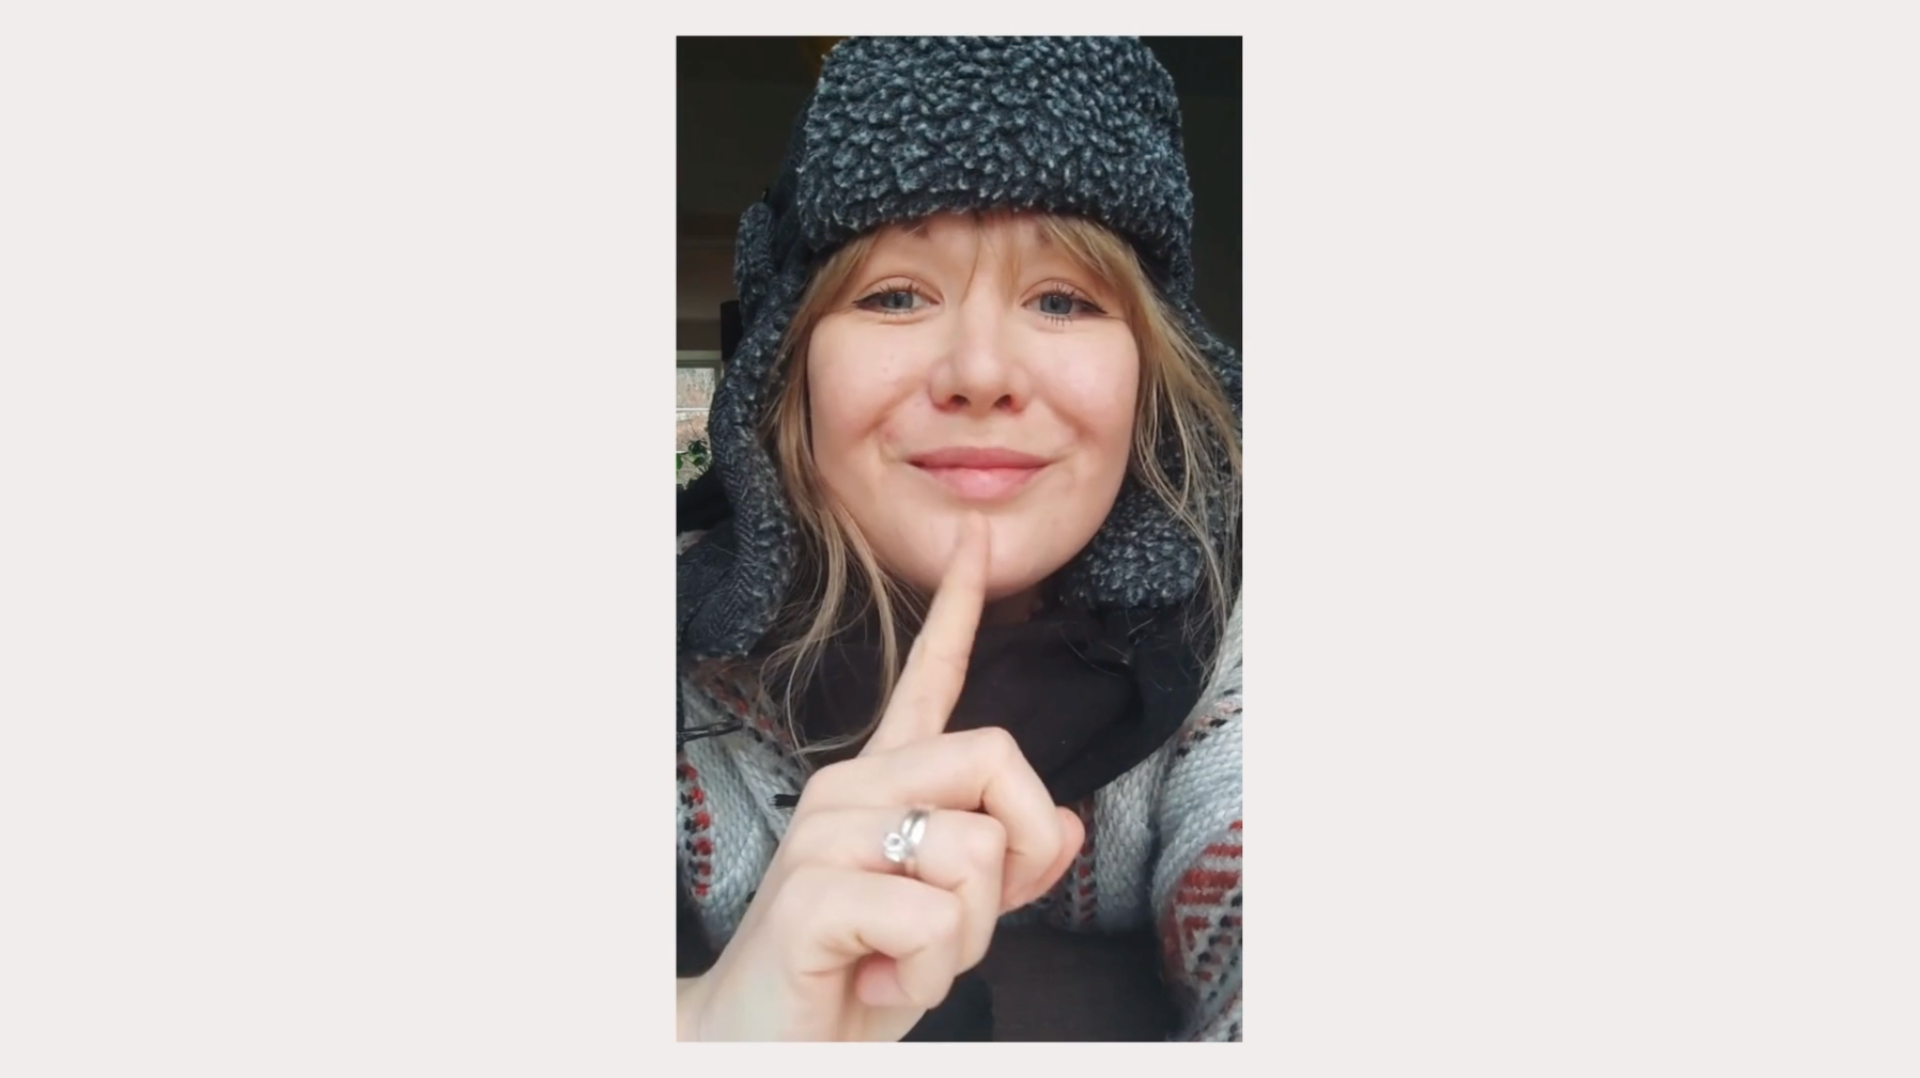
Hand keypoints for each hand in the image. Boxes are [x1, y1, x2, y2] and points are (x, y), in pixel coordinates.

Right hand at [679, 514, 1084, 1040]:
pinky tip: (875, 980)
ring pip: (974, 851)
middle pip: (996, 758)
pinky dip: (927, 971)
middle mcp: (851, 789)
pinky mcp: (813, 891)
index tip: (976, 540)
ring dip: (965, 938)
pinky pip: (933, 915)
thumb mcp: (949, 924)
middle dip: (1019, 854)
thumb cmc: (849, 981)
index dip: (957, 611)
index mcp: (880, 786)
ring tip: (903, 960)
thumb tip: (1065, 823)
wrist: (758, 1048)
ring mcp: (827, 833)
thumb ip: (1005, 871)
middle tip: (963, 922)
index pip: (928, 681)